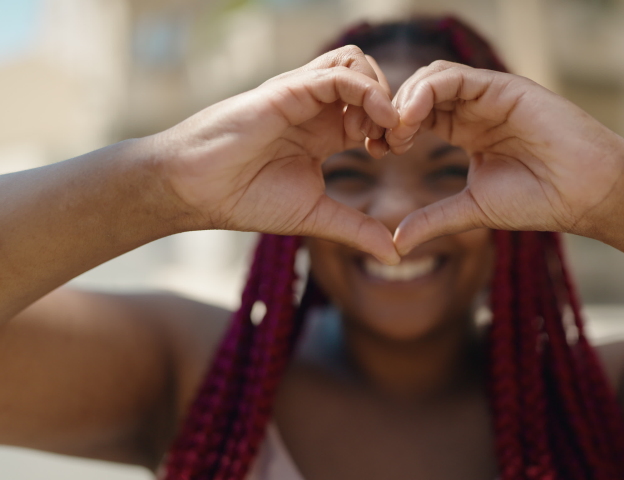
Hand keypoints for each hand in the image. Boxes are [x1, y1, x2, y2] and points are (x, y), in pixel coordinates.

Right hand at [154, 46, 400, 263]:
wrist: (198, 191)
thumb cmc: (246, 199)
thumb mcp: (316, 216)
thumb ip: (357, 229)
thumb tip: (397, 256)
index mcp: (325, 131)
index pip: (373, 108)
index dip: (393, 125)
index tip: (394, 153)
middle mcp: (316, 108)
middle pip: (371, 76)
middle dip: (393, 104)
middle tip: (392, 141)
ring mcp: (303, 95)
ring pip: (357, 62)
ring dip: (379, 93)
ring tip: (376, 132)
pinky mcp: (289, 90)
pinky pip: (338, 73)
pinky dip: (366, 92)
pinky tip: (372, 125)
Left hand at [385, 61, 623, 254]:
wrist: (584, 194)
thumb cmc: (538, 201)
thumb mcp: (472, 210)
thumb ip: (433, 219)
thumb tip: (396, 243)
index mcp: (467, 130)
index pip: (418, 117)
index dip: (391, 130)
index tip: (374, 152)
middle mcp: (476, 108)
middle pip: (419, 94)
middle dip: (392, 113)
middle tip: (379, 140)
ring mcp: (490, 95)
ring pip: (433, 78)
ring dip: (406, 101)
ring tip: (396, 130)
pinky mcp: (504, 86)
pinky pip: (456, 76)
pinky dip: (428, 91)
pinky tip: (412, 116)